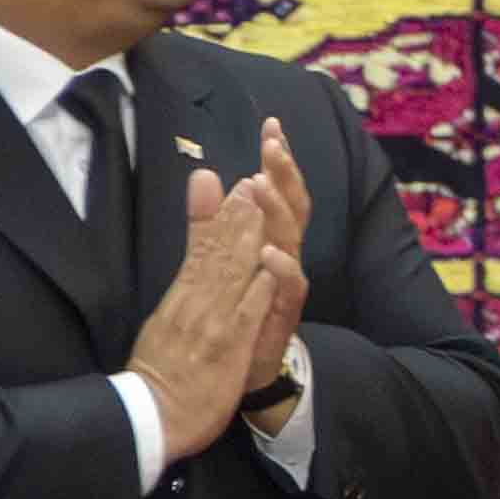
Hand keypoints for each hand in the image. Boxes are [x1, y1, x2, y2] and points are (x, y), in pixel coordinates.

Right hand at [129, 165, 279, 462]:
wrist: (151, 417)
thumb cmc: (160, 375)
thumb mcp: (164, 324)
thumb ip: (180, 292)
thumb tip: (190, 260)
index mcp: (180, 299)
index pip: (202, 250)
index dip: (222, 217)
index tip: (239, 186)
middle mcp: (195, 305)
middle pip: (218, 253)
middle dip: (238, 215)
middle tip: (254, 180)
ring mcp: (211, 325)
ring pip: (231, 273)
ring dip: (247, 236)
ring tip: (260, 203)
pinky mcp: (226, 349)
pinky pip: (245, 314)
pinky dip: (257, 287)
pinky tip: (270, 263)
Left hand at [233, 113, 312, 401]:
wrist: (236, 372)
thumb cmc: (232, 315)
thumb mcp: (217, 260)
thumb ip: (209, 220)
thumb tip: (206, 174)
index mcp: (268, 242)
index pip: (276, 193)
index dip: (276, 161)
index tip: (272, 126)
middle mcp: (283, 258)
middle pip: (292, 207)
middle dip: (285, 175)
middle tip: (273, 144)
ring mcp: (286, 285)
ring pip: (291, 240)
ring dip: (277, 211)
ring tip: (260, 185)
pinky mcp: (283, 314)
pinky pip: (290, 288)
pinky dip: (282, 269)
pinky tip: (270, 252)